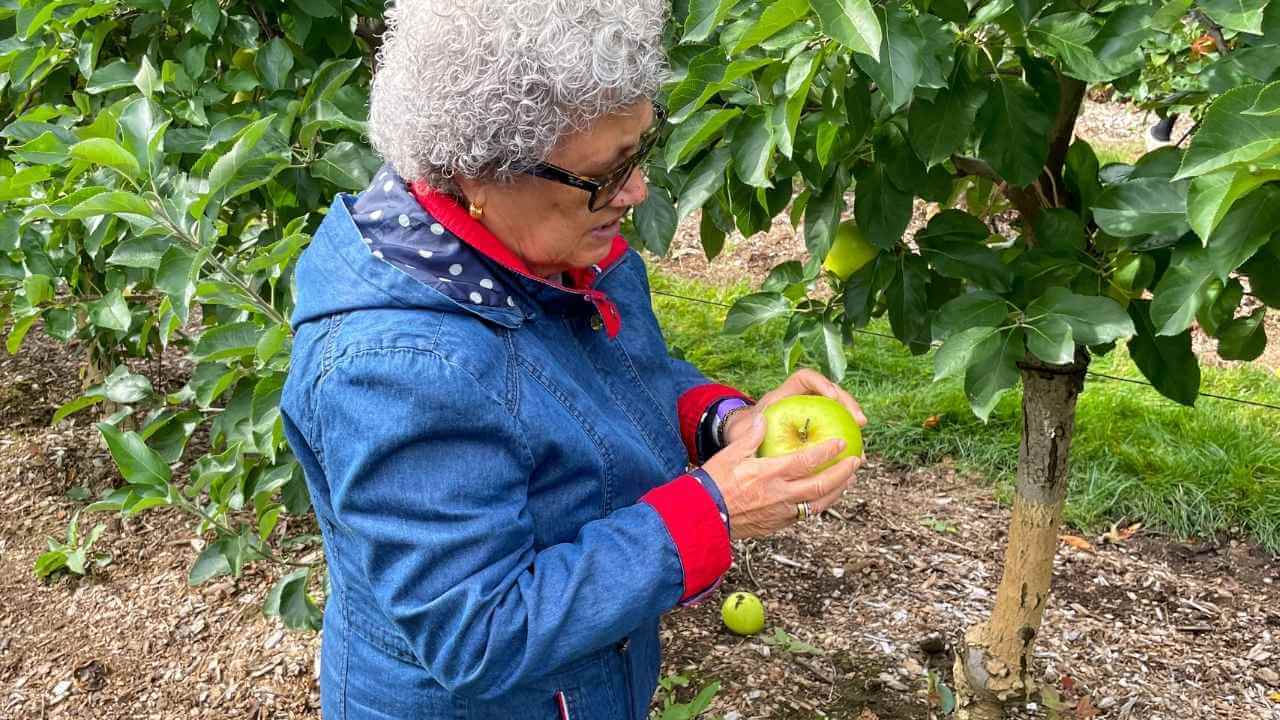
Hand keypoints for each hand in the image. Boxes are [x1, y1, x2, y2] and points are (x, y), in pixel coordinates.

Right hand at [702, 412, 860, 538]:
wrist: (703, 518)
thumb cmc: (713, 484)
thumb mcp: (729, 455)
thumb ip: (751, 437)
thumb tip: (764, 419)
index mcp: (769, 474)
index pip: (806, 461)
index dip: (827, 451)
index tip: (842, 443)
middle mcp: (780, 495)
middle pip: (821, 485)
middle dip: (843, 473)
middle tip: (857, 461)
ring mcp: (781, 513)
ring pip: (819, 504)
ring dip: (837, 490)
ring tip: (848, 479)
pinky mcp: (778, 525)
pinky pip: (806, 515)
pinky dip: (820, 505)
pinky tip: (824, 497)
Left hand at [722, 368, 867, 445]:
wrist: (746, 441)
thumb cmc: (744, 434)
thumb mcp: (743, 432)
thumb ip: (750, 430)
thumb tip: (755, 425)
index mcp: (784, 395)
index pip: (804, 378)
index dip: (820, 382)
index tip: (831, 395)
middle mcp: (802, 401)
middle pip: (831, 394)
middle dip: (848, 404)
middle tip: (860, 421)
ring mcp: (813, 414)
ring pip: (839, 415)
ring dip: (852, 430)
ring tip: (861, 449)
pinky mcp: (818, 430)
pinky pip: (837, 433)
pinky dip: (846, 447)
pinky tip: (853, 463)